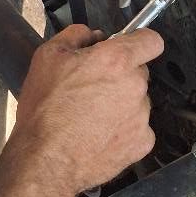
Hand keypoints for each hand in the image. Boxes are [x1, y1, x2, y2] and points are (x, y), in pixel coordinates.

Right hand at [7, 24, 163, 196]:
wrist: (45, 161)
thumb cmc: (45, 111)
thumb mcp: (48, 56)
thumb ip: (76, 35)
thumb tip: (93, 35)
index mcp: (116, 60)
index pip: (151, 40)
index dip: (139, 42)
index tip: (129, 48)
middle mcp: (135, 85)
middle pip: (138, 72)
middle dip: (120, 75)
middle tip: (92, 87)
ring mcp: (141, 116)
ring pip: (137, 101)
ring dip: (121, 103)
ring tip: (91, 116)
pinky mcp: (141, 142)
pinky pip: (137, 128)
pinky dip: (123, 130)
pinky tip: (99, 135)